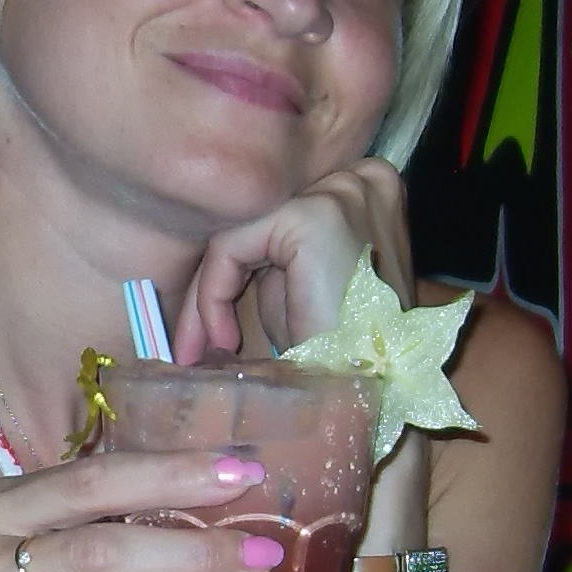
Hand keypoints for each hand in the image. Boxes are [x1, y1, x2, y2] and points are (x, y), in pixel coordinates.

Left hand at [174, 158, 415, 361]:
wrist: (382, 391)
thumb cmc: (351, 356)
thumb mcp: (309, 294)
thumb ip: (274, 265)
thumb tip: (210, 272)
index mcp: (368, 194)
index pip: (277, 221)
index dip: (235, 274)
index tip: (212, 330)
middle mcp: (360, 180)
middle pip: (257, 224)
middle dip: (214, 286)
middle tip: (189, 345)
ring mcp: (339, 192)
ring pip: (236, 234)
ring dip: (206, 298)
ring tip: (196, 351)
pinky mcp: (312, 216)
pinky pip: (230, 248)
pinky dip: (213, 296)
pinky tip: (224, 340)